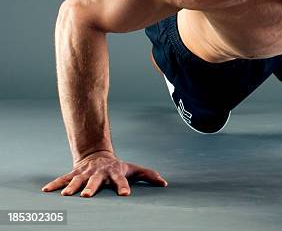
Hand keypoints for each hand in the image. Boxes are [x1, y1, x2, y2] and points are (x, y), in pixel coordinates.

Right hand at [41, 151, 167, 197]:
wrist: (98, 155)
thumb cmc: (118, 167)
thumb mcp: (133, 169)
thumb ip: (149, 175)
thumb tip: (165, 184)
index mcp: (115, 173)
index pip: (121, 180)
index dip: (124, 187)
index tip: (125, 194)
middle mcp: (99, 173)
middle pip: (96, 181)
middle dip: (92, 188)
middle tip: (88, 196)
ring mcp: (86, 173)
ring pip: (78, 180)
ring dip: (71, 187)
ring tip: (66, 196)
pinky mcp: (74, 173)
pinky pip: (63, 179)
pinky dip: (55, 184)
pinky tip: (46, 191)